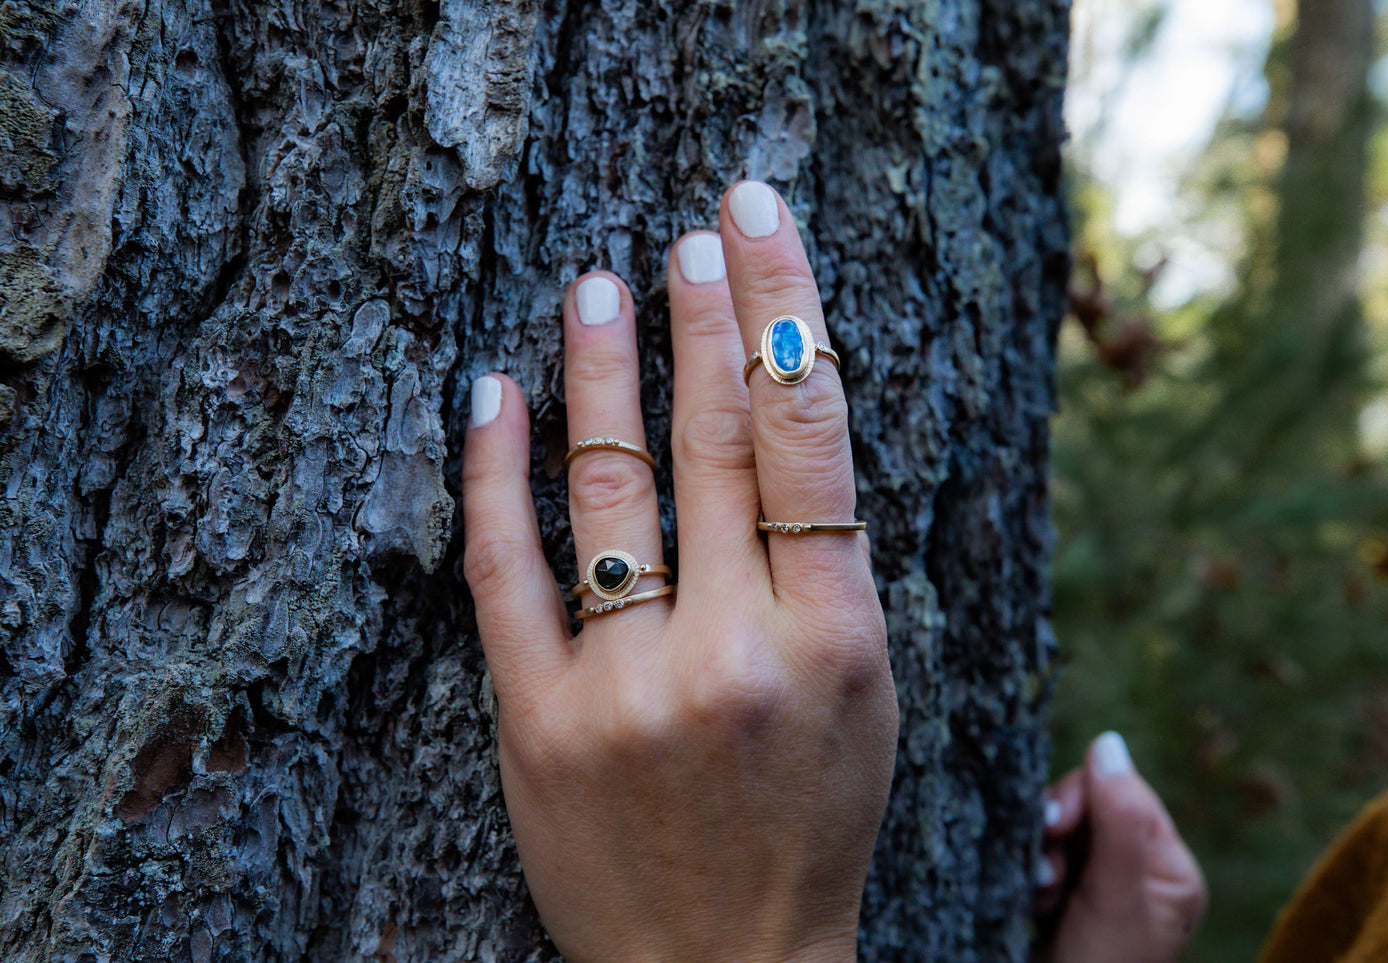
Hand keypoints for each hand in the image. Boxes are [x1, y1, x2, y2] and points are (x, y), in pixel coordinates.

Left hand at [460, 182, 898, 961]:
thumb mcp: (866, 694)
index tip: (756, 224)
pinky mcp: (536, 723)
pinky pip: (504, 571)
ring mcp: (625, 689)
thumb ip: (827, 568)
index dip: (781, 310)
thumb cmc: (809, 822)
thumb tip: (781, 418)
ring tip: (595, 286)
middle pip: (711, 441)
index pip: (808, 434)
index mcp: (835, 640)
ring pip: (607, 488)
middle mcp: (734, 654)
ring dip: (600, 370)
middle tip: (688, 235)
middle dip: (699, 318)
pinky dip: (490, 472)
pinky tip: (491, 394)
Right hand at [1035, 732, 1206, 962]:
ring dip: (1039, 855)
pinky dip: (1029, 876)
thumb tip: (1109, 740)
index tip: (1051, 831)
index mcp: (1169, 867)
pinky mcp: (1069, 903)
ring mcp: (1103, 888)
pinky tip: (1031, 903)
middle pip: (1088, 806)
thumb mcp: (1114, 897)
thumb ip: (1117, 819)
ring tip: (1038, 896)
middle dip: (1055, 832)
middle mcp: (1141, 872)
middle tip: (1045, 876)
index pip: (1121, 790)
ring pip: (1059, 832)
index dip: (1080, 799)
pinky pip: (1043, 860)